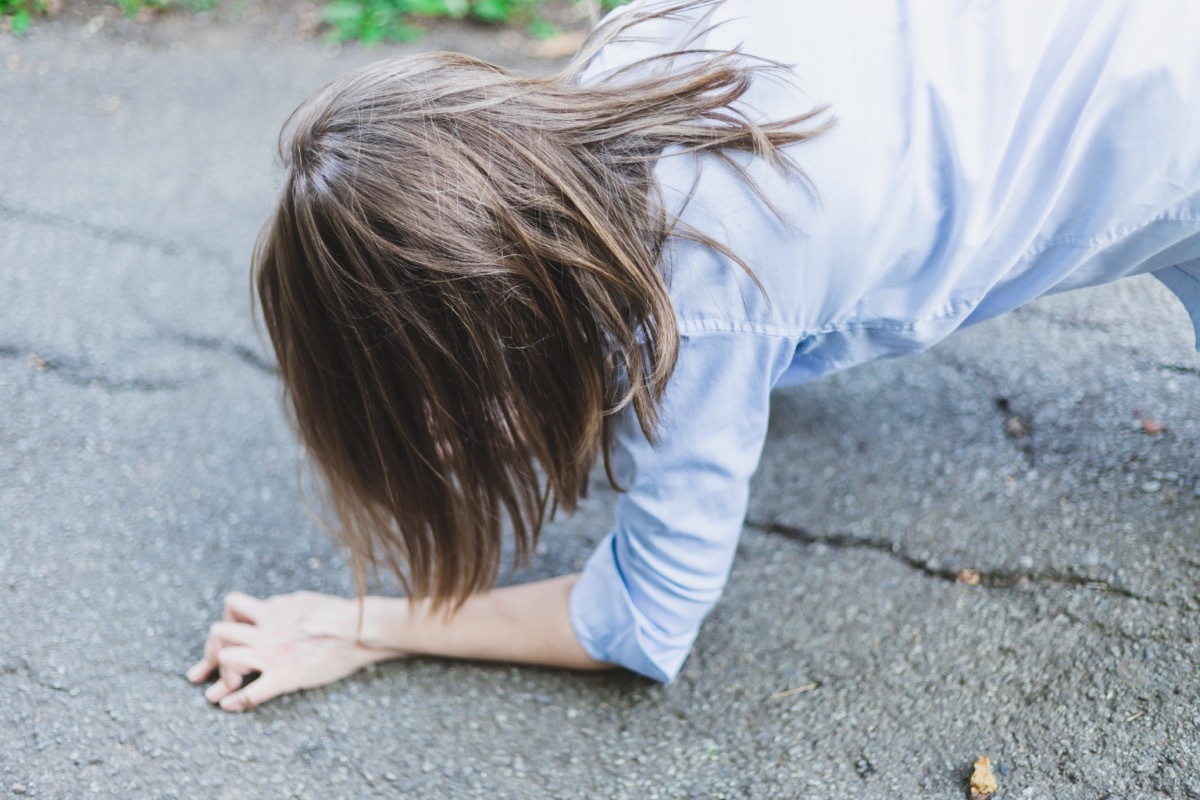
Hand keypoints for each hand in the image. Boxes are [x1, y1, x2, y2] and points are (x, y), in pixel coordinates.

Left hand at [186, 590, 402, 712]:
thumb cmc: (339, 614)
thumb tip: (270, 607)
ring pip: (228, 658)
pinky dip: (237, 701)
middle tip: (205, 674)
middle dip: (209, 654)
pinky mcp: (287, 675)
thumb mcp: (304, 601)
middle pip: (218, 632)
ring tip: (220, 692)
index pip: (232, 607)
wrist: (361, 629)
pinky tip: (231, 706)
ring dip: (221, 677)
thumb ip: (282, 605)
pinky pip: (253, 691)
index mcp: (272, 610)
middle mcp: (267, 629)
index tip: (217, 645)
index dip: (222, 626)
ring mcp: (275, 652)